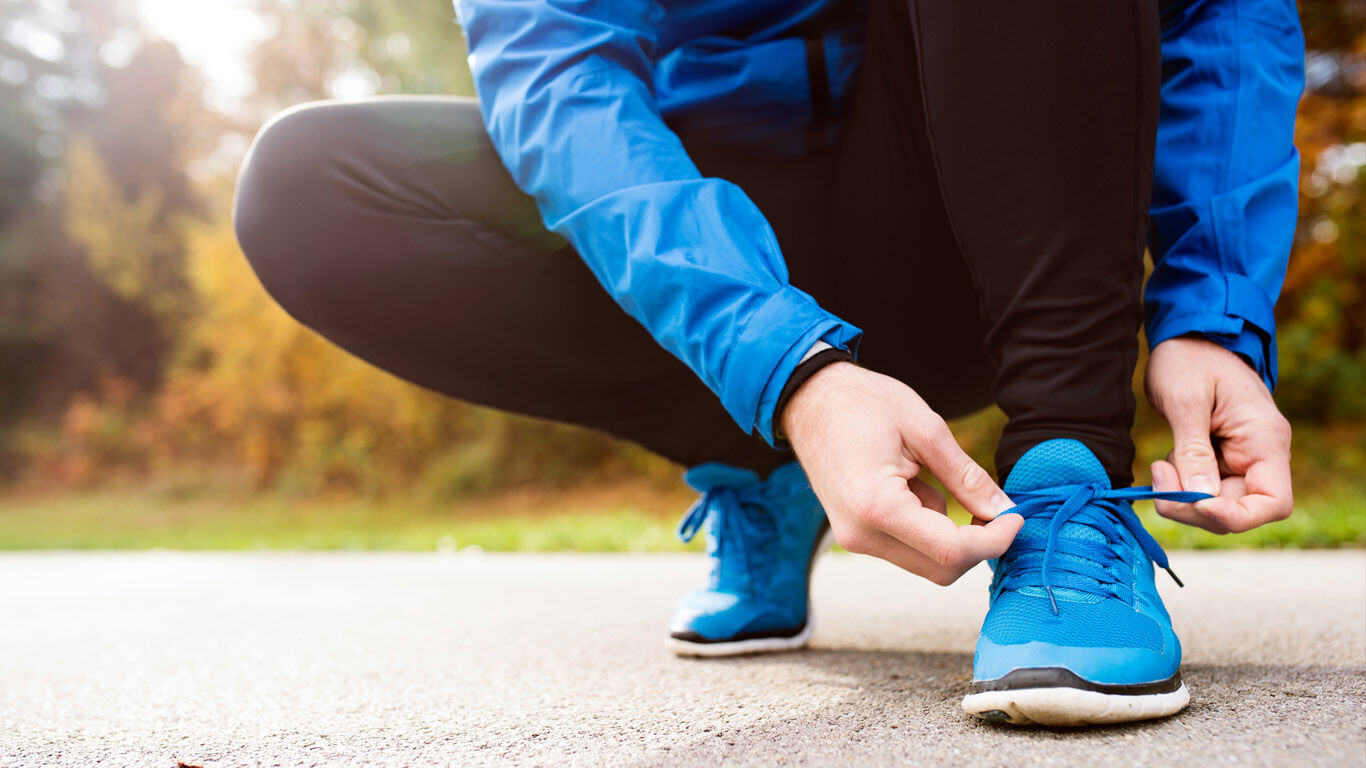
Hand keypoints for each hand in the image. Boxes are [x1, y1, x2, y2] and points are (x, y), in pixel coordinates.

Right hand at [780, 362, 1021, 584]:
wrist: (808, 398)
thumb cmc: (862, 402)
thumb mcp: (925, 428)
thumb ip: (966, 476)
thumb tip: (1004, 509)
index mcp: (877, 506)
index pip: (951, 551)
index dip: (995, 539)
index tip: (1016, 516)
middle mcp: (861, 535)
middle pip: (940, 569)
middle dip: (978, 546)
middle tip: (995, 508)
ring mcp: (854, 538)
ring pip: (925, 562)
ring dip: (951, 535)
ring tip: (937, 481)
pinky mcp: (854, 534)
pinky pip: (905, 547)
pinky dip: (928, 527)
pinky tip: (916, 486)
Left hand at [1145, 336, 1293, 532]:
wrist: (1186, 337)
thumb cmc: (1189, 359)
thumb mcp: (1185, 401)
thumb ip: (1193, 451)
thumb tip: (1200, 497)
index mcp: (1265, 440)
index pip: (1273, 503)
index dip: (1237, 516)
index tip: (1197, 504)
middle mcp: (1260, 455)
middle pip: (1239, 511)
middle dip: (1195, 507)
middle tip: (1158, 478)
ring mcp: (1240, 459)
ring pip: (1217, 505)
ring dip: (1184, 498)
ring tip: (1160, 464)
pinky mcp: (1220, 460)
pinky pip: (1204, 490)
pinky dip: (1181, 487)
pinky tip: (1165, 464)